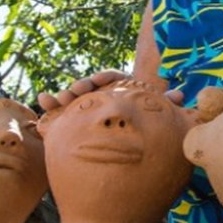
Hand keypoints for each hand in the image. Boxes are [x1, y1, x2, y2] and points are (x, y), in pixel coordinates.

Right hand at [36, 70, 186, 111]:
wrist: (135, 145)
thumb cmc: (147, 125)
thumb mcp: (155, 114)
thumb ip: (166, 104)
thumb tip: (180, 96)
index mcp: (122, 88)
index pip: (112, 76)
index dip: (103, 77)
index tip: (96, 81)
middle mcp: (104, 94)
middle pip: (90, 85)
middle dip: (81, 86)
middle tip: (74, 92)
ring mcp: (89, 106)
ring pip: (74, 96)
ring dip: (64, 96)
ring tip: (55, 99)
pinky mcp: (77, 118)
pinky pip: (62, 110)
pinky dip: (51, 104)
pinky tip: (41, 99)